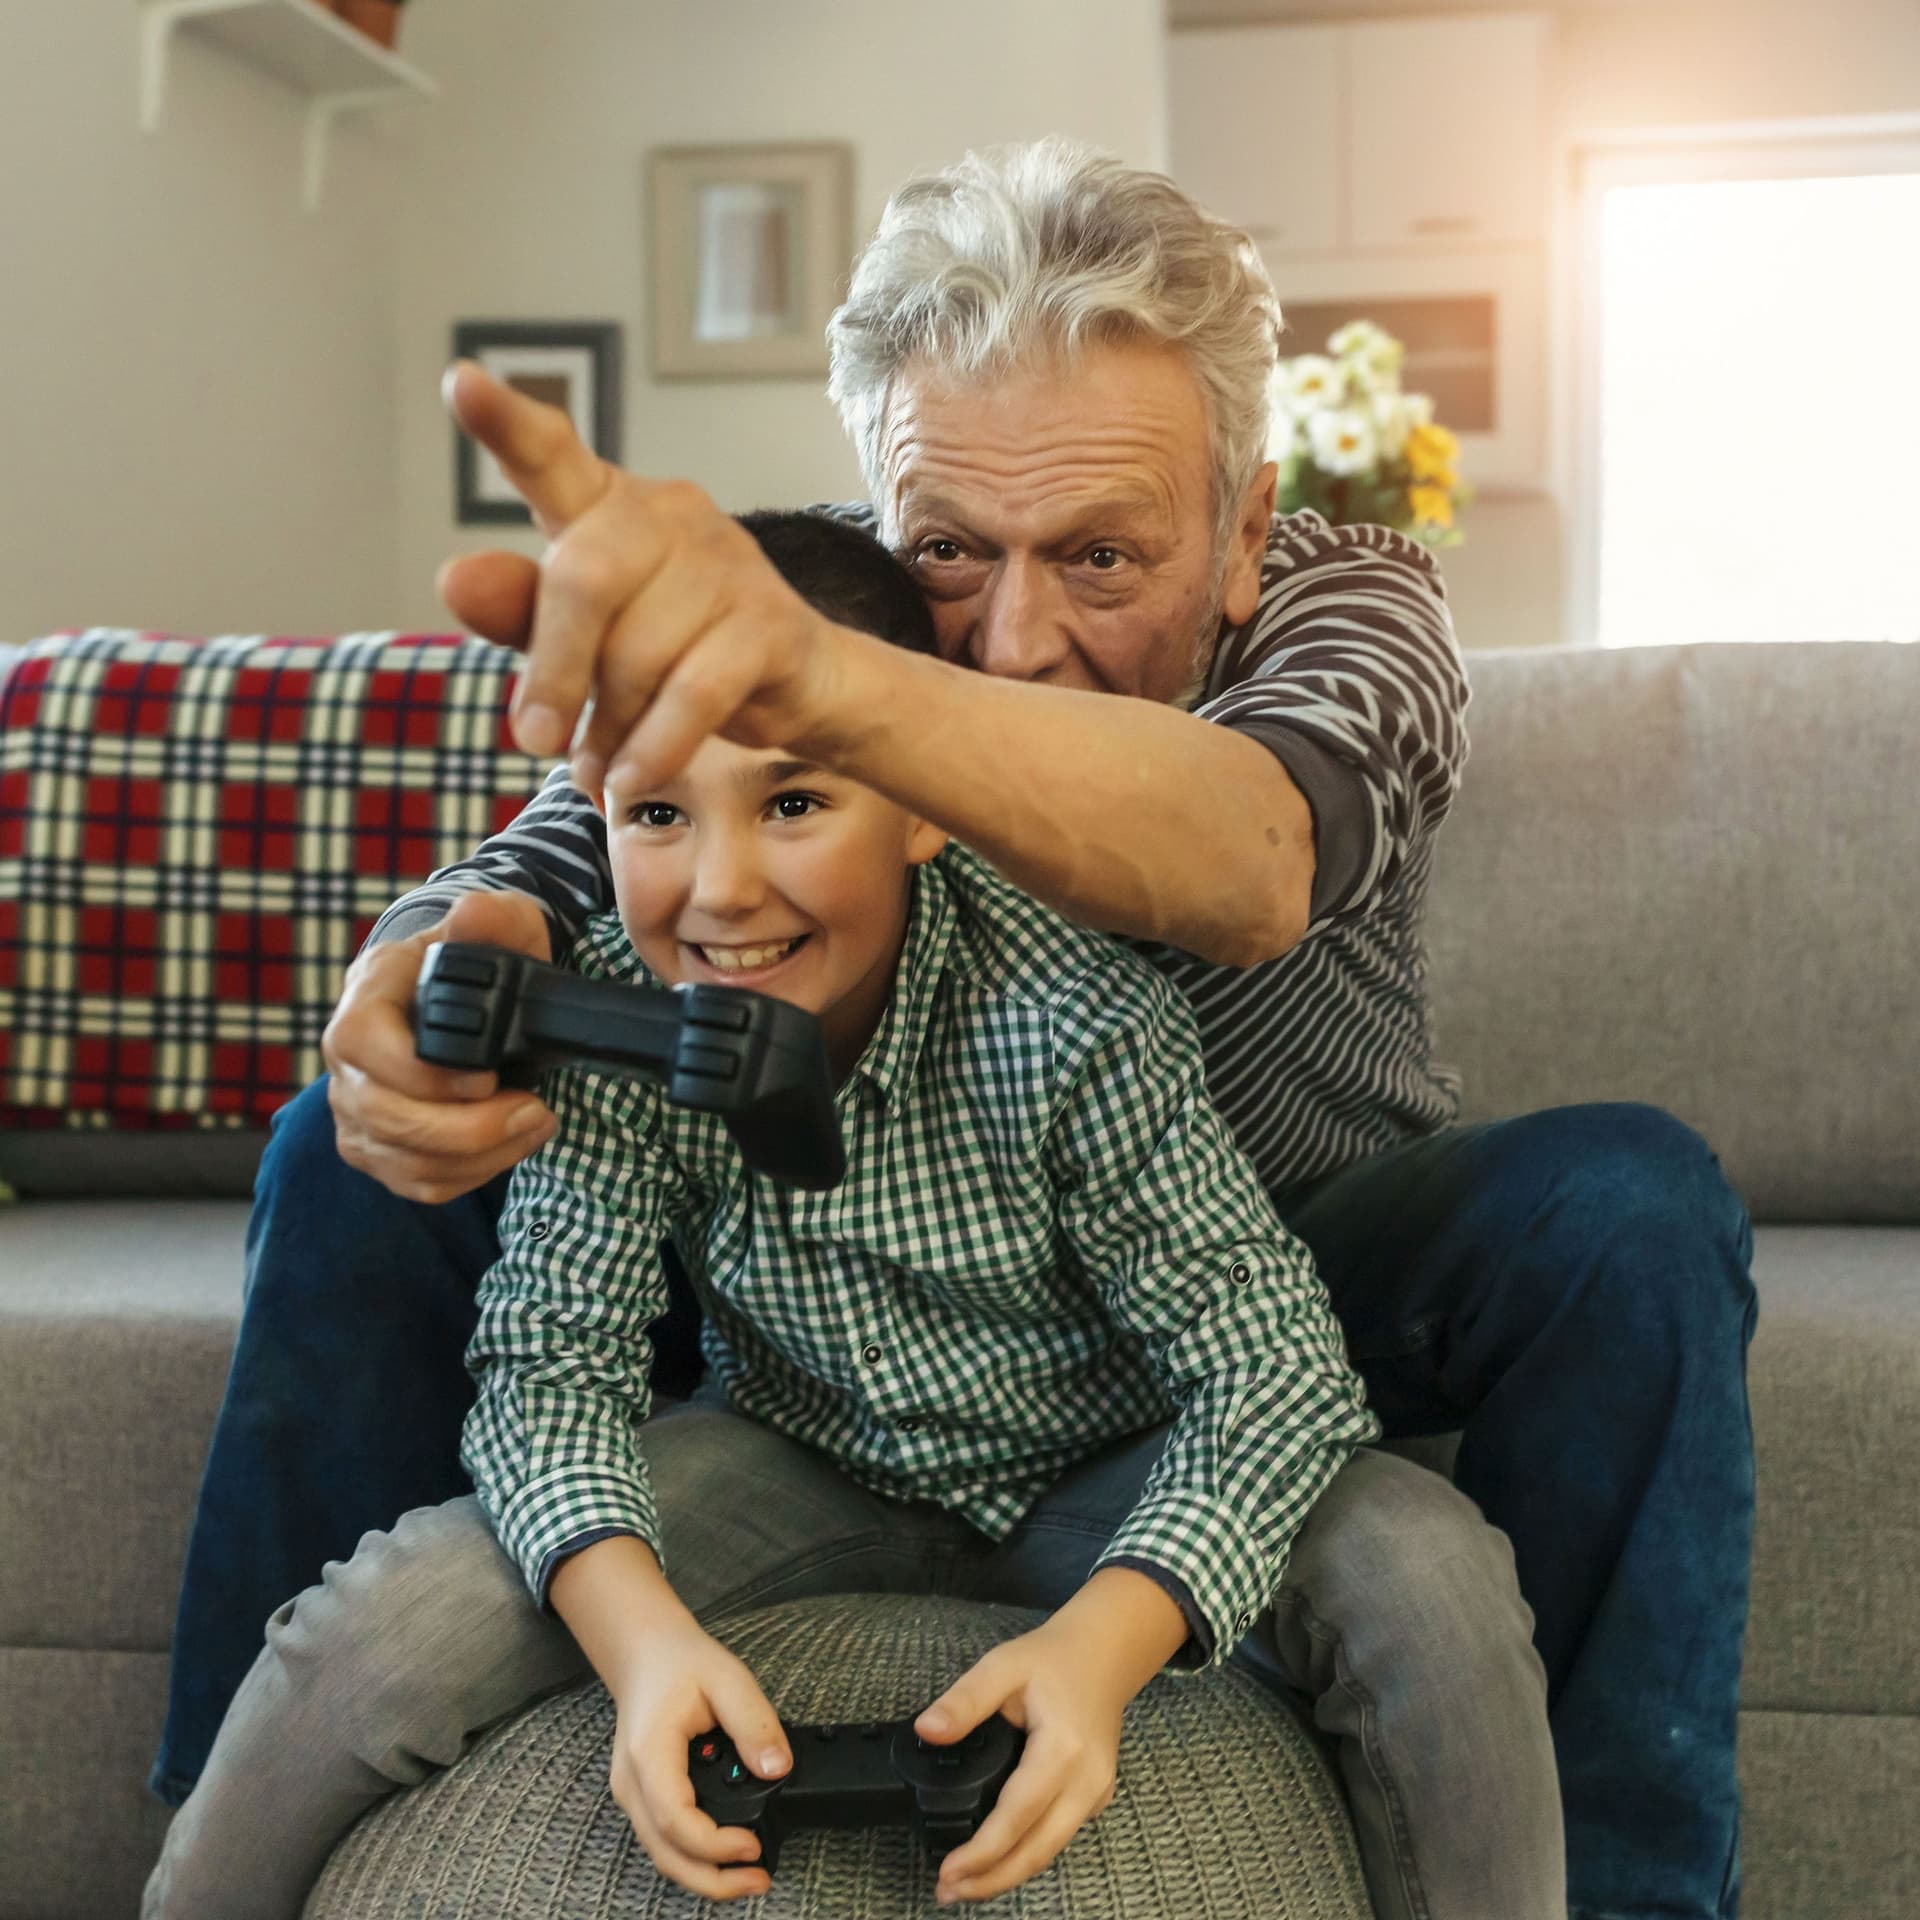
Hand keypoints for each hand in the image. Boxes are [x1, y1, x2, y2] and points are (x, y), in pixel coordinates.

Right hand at [322, 888, 556, 1202]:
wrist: (470, 993)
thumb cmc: (482, 958)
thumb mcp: (499, 926)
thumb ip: (492, 919)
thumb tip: (476, 914)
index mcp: (367, 994)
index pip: (363, 1045)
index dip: (423, 1075)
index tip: (488, 1080)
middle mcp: (347, 1055)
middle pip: (383, 1116)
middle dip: (468, 1129)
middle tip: (534, 1111)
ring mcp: (355, 1106)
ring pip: (402, 1159)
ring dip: (480, 1155)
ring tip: (535, 1123)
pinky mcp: (377, 1146)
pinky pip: (416, 1182)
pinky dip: (470, 1174)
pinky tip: (509, 1144)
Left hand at [438, 360, 847, 798]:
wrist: (797, 688)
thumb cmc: (671, 654)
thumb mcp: (584, 642)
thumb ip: (521, 614)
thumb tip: (455, 578)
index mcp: (609, 507)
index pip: (551, 456)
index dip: (507, 425)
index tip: (463, 385)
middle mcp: (670, 515)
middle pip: (584, 581)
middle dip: (556, 672)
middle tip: (534, 741)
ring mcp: (728, 563)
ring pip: (639, 654)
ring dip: (609, 730)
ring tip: (600, 767)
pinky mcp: (770, 624)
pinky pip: (694, 695)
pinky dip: (653, 749)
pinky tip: (630, 781)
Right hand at [608, 1615, 792, 1900]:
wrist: (645, 1652)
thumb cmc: (681, 1662)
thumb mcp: (728, 1678)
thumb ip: (754, 1723)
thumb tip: (777, 1767)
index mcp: (649, 1753)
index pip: (675, 1820)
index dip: (715, 1845)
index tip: (754, 1846)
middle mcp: (632, 1783)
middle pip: (665, 1854)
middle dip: (712, 1881)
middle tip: (759, 1881)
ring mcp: (633, 1794)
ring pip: (662, 1855)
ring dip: (704, 1875)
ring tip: (750, 1876)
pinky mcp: (642, 1798)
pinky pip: (664, 1840)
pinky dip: (694, 1857)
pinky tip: (726, 1853)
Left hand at [914, 1614, 1130, 1904]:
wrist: (1105, 1653)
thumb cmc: (1053, 1659)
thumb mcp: (1003, 1665)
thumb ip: (964, 1700)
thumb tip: (927, 1731)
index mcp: (1064, 1749)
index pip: (1018, 1816)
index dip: (982, 1851)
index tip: (947, 1872)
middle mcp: (1087, 1781)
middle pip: (1038, 1850)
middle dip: (991, 1880)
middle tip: (946, 1893)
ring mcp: (1097, 1793)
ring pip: (1050, 1850)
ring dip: (1008, 1874)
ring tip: (963, 1886)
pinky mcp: (1097, 1797)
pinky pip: (1059, 1836)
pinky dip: (1027, 1854)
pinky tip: (997, 1858)